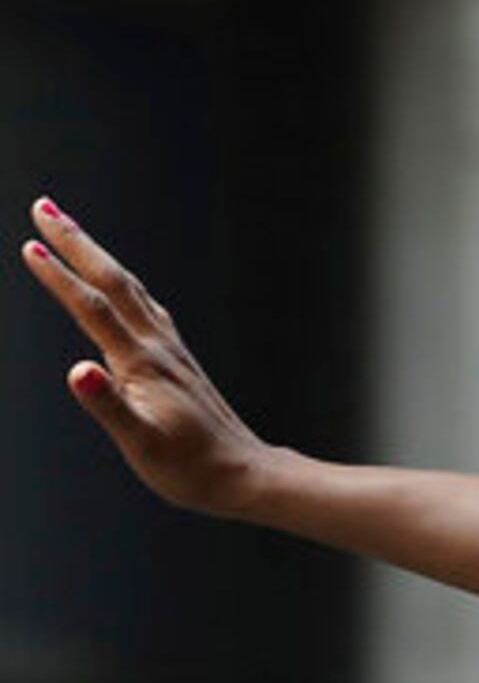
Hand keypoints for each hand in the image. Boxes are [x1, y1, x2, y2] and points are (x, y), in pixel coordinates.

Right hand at [23, 199, 278, 515]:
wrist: (244, 475)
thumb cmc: (190, 468)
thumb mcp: (141, 443)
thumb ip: (107, 406)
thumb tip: (78, 371)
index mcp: (142, 363)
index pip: (92, 309)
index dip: (59, 277)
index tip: (30, 244)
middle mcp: (159, 347)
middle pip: (113, 281)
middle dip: (76, 242)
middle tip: (43, 207)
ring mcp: (172, 351)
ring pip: (130, 289)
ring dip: (97, 257)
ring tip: (70, 232)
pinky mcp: (179, 362)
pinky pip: (146, 308)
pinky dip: (124, 286)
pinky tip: (122, 288)